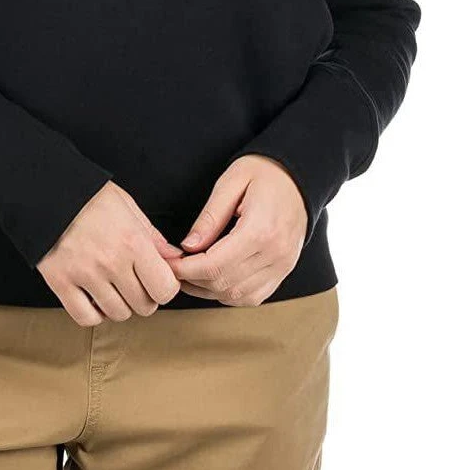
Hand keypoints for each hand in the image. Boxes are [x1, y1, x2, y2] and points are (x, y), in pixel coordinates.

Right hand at [36, 180, 185, 324]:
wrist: (46, 191)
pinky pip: (86, 317)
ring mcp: (85, 275)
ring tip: (114, 288)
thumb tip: (174, 258)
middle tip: (135, 283)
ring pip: (117, 314)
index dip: (165, 287)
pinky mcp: (60, 282)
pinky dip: (94, 314)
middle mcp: (111, 262)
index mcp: (133, 241)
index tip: (157, 280)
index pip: (165, 288)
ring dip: (120, 305)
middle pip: (143, 306)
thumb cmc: (89, 196)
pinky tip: (94, 299)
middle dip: (145, 298)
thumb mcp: (127, 206)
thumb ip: (152, 236)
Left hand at [168, 155, 306, 305]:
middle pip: (223, 284)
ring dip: (207, 291)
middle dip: (191, 280)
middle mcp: (275, 254)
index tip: (167, 261)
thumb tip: (187, 246)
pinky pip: (253, 297)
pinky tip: (213, 280)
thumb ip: (210, 217)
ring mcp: (282, 266)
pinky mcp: (284, 271)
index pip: (214, 265)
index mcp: (261, 230)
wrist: (301, 176)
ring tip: (188, 273)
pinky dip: (229, 294)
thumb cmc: (265, 172)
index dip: (184, 269)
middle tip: (172, 266)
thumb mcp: (231, 182)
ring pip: (237, 296)